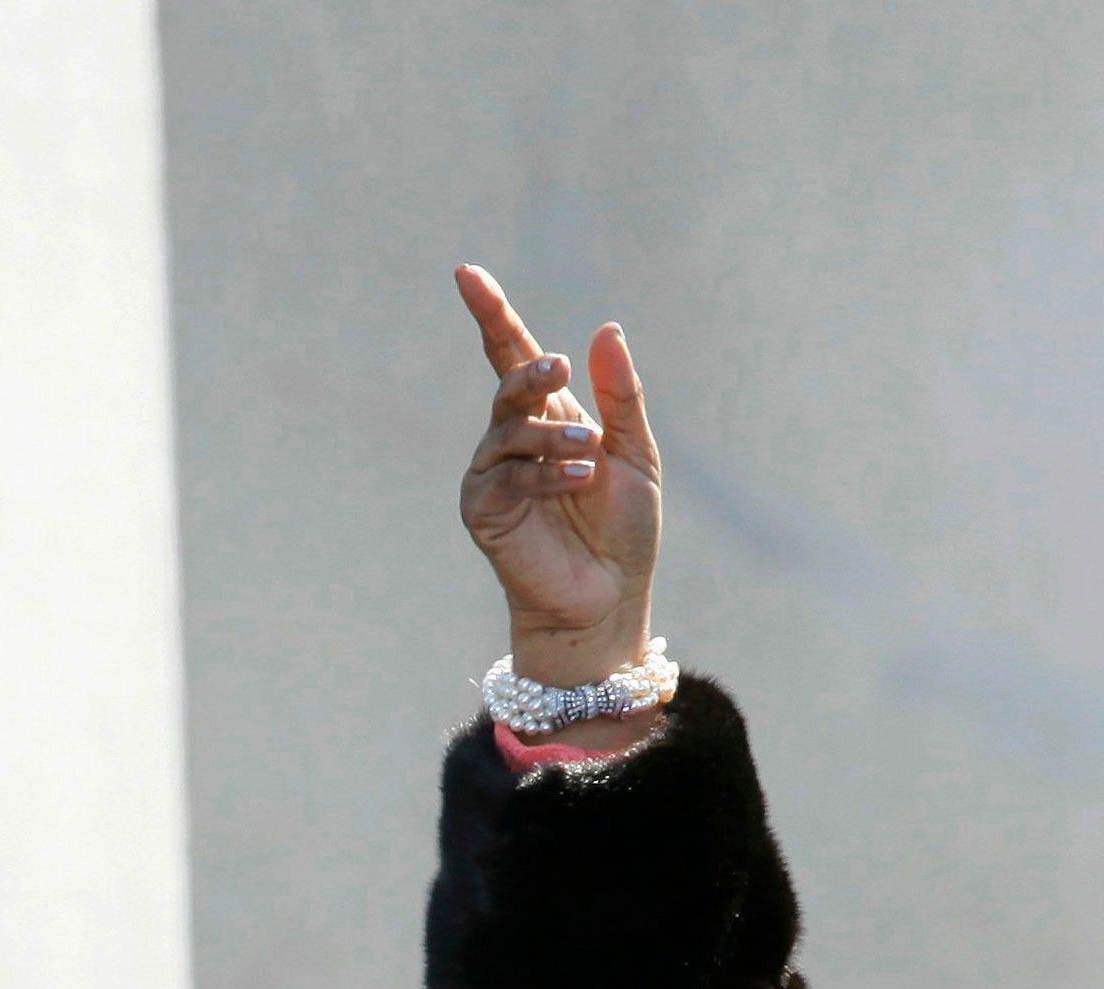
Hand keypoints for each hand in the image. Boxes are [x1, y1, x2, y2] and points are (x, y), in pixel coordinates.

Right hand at [454, 264, 660, 686]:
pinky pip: (508, 476)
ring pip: (509, 430)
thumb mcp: (636, 454)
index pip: (512, 354)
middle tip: (559, 369)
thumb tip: (605, 330)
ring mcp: (493, 474)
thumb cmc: (622, 530)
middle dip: (530, 372)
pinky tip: (579, 480)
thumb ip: (621, 396)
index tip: (467, 274)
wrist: (608, 599)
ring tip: (590, 454)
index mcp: (548, 416)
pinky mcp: (483, 511)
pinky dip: (546, 473)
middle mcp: (513, 439)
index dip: (491, 313)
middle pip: (507, 385)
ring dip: (551, 435)